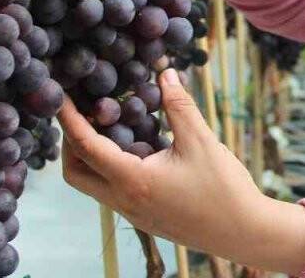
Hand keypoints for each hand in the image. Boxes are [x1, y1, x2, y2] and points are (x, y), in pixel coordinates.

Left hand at [58, 68, 304, 273]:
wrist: (244, 232)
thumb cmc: (224, 189)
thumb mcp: (201, 141)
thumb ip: (179, 106)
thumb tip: (164, 72)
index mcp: (133, 182)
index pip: (86, 147)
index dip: (69, 119)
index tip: (59, 96)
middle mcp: (124, 202)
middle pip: (75, 173)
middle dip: (70, 142)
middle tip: (84, 112)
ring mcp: (133, 214)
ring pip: (94, 184)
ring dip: (91, 155)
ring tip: (110, 125)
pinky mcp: (145, 218)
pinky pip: (114, 190)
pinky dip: (111, 166)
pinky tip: (136, 146)